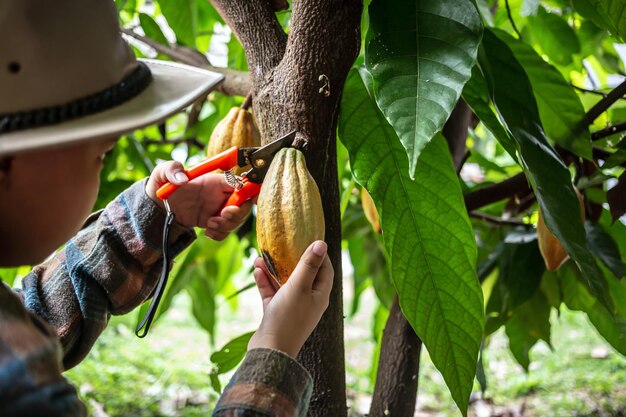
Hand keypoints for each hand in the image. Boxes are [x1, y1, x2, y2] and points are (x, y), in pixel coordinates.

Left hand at [145, 161, 252, 239]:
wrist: (155, 207)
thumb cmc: (161, 185)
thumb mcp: (162, 173)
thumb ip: (171, 169)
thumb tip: (182, 178)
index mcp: (214, 181)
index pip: (239, 183)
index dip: (247, 192)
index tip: (242, 202)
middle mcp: (219, 195)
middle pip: (243, 204)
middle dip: (238, 213)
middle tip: (222, 216)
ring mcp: (217, 209)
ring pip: (236, 220)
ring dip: (227, 226)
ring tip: (209, 225)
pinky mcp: (212, 222)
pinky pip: (225, 231)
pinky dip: (219, 234)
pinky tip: (206, 232)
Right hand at [248, 241, 333, 357]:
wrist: (270, 351)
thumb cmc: (288, 318)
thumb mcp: (299, 287)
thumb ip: (308, 265)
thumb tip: (322, 244)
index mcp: (320, 295)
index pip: (325, 269)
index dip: (318, 253)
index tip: (307, 238)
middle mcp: (308, 300)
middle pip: (303, 274)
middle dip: (290, 258)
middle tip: (281, 245)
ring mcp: (292, 307)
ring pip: (284, 282)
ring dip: (273, 269)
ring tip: (260, 257)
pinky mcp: (276, 312)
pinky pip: (272, 292)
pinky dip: (265, 282)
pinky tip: (256, 271)